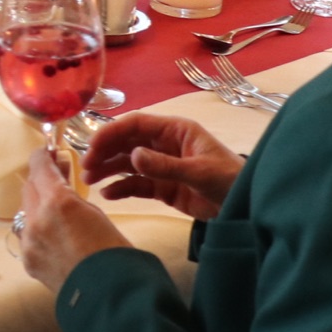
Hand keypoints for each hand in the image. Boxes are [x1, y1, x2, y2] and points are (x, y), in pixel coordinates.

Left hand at [17, 146, 127, 290]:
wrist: (111, 297)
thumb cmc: (115, 254)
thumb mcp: (97, 215)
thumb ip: (73, 200)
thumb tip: (62, 190)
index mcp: (57, 203)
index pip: (40, 169)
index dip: (42, 157)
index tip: (46, 152)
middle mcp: (37, 220)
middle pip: (30, 188)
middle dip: (41, 180)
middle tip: (56, 175)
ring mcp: (29, 242)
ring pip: (25, 212)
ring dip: (37, 205)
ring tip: (54, 206)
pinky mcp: (28, 261)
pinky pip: (27, 236)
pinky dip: (37, 229)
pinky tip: (53, 233)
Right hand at [83, 111, 242, 220]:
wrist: (246, 207)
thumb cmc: (229, 180)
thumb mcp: (199, 172)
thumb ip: (165, 165)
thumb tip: (133, 156)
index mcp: (175, 131)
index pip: (136, 124)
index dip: (112, 132)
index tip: (92, 147)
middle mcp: (164, 144)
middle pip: (127, 142)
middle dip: (104, 152)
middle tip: (85, 168)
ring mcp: (162, 166)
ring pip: (127, 163)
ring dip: (108, 170)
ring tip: (89, 182)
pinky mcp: (163, 187)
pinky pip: (136, 184)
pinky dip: (121, 188)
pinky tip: (108, 195)